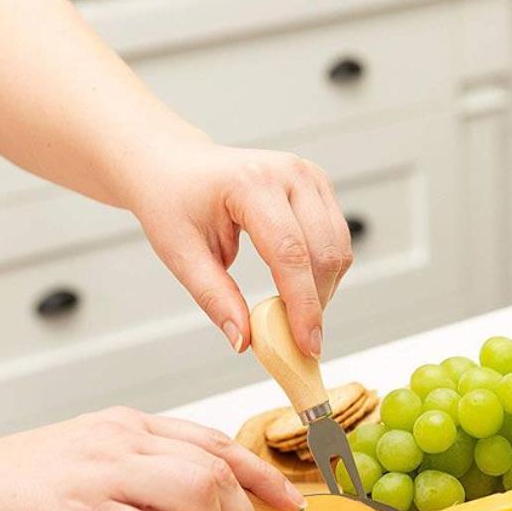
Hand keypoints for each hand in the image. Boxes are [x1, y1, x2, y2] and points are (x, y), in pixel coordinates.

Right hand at [0, 407, 303, 510]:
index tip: (287, 505)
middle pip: (219, 470)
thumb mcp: (88, 463)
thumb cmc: (12, 488)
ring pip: (198, 490)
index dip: (262, 475)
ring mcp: (99, 472)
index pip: (216, 442)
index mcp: (127, 427)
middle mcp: (121, 440)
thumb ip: (140, 476)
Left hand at [130, 141, 353, 358]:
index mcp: (251, 183)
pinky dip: (324, 271)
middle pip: (324, 252)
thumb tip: (243, 340)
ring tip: (292, 313)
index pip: (289, 253)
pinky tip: (298, 287)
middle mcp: (288, 173)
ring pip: (338, 248)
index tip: (306, 345)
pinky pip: (336, 239)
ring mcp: (308, 176)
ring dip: (323, 289)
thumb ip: (214, 297)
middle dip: (316, 303)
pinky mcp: (317, 186)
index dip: (302, 305)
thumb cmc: (173, 201)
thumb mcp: (181, 253)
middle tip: (297, 341)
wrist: (176, 166)